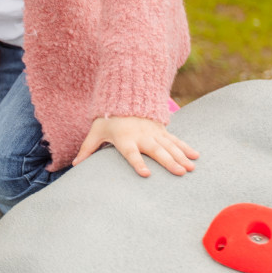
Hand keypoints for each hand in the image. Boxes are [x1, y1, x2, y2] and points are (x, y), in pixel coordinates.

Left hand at [73, 116, 198, 177]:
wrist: (124, 97)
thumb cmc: (108, 120)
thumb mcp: (95, 132)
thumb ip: (87, 149)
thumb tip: (75, 165)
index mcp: (124, 138)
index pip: (131, 153)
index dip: (138, 163)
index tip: (145, 174)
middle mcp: (141, 136)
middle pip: (156, 151)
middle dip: (168, 162)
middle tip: (180, 173)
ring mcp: (153, 133)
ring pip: (169, 146)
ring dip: (181, 157)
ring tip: (191, 168)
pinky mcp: (161, 131)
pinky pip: (175, 140)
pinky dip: (186, 147)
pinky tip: (196, 155)